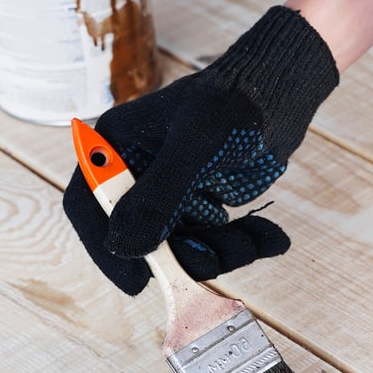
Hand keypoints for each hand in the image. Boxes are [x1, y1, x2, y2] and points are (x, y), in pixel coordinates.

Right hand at [62, 6, 336, 293]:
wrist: (283, 89)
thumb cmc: (233, 102)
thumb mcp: (195, 147)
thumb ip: (158, 197)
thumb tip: (122, 246)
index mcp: (116, 147)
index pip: (88, 205)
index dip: (106, 249)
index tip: (137, 283)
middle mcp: (138, 173)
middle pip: (142, 237)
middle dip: (184, 256)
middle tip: (216, 260)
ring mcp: (173, 192)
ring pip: (185, 246)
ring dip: (224, 252)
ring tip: (258, 239)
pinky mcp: (206, 202)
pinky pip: (219, 239)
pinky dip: (247, 242)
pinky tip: (273, 237)